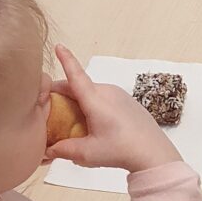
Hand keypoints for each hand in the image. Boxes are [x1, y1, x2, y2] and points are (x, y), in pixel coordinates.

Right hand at [45, 44, 181, 172]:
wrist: (154, 152)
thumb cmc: (121, 150)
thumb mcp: (87, 154)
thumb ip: (63, 150)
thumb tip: (47, 151)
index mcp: (95, 99)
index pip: (76, 75)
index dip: (65, 60)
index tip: (58, 46)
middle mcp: (107, 91)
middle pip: (78, 86)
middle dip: (62, 94)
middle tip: (49, 109)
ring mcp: (118, 94)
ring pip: (90, 92)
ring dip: (78, 101)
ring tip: (72, 123)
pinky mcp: (126, 101)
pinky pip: (103, 97)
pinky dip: (92, 105)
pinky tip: (94, 125)